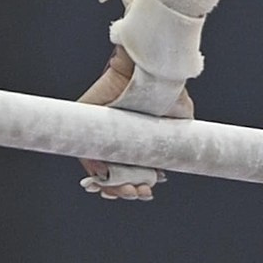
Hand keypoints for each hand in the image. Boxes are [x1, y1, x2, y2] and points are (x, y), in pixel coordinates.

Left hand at [78, 49, 188, 201]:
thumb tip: (164, 173)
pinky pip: (83, 150)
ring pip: (98, 169)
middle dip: (126, 190)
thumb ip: (175, 143)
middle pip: (113, 175)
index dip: (135, 186)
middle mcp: (116, 138)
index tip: (146, 192)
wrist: (155, 70)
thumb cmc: (169, 90)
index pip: (129, 171)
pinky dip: (93, 167)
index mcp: (135, 141)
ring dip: (111, 186)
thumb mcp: (179, 121)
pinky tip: (106, 178)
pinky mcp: (85, 120)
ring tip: (129, 190)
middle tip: (139, 193)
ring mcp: (100, 130)